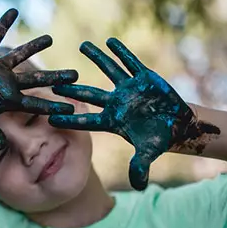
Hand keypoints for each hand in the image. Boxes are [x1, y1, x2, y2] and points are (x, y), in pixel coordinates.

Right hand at [0, 8, 77, 149]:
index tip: (72, 108)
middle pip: (37, 79)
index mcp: (8, 100)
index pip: (35, 103)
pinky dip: (2, 24)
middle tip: (76, 75)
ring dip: (34, 46)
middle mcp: (7, 83)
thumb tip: (1, 146)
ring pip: (20, 55)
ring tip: (50, 38)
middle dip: (56, 77)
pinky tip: (13, 11)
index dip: (53, 106)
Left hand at [49, 38, 219, 190]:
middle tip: (54, 83)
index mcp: (113, 121)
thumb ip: (140, 166)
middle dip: (73, 89)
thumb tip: (139, 186)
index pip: (87, 121)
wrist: (176, 125)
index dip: (70, 120)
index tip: (50, 118)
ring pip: (109, 71)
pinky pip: (131, 63)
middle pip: (90, 95)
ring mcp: (129, 89)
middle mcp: (116, 103)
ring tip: (82, 46)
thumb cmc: (158, 139)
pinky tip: (110, 41)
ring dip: (97, 58)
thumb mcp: (149, 153)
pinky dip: (122, 53)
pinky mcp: (144, 78)